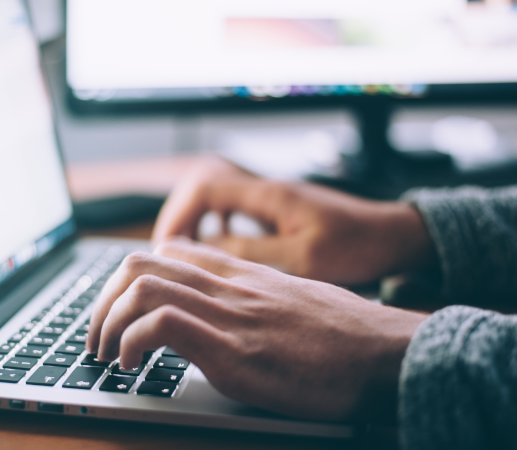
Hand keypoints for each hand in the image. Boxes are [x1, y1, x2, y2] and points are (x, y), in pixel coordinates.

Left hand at [87, 238, 426, 421]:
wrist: (388, 353)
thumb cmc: (347, 334)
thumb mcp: (295, 301)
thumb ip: (257, 298)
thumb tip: (231, 313)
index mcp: (243, 274)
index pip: (171, 251)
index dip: (132, 276)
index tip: (123, 308)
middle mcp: (230, 286)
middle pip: (142, 262)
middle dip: (104, 299)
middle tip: (98, 334)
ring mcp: (230, 314)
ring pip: (142, 286)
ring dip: (107, 321)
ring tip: (106, 353)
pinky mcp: (234, 350)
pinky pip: (162, 325)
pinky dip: (132, 343)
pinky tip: (132, 366)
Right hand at [152, 157, 435, 284]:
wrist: (391, 235)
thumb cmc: (356, 245)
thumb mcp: (303, 258)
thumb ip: (252, 252)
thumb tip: (206, 249)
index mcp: (269, 195)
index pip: (205, 187)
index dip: (178, 214)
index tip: (168, 247)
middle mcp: (265, 189)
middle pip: (202, 186)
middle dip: (179, 217)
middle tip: (169, 252)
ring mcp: (271, 198)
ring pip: (215, 196)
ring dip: (196, 220)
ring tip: (186, 252)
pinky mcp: (278, 209)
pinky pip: (233, 208)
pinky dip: (216, 224)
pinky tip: (219, 247)